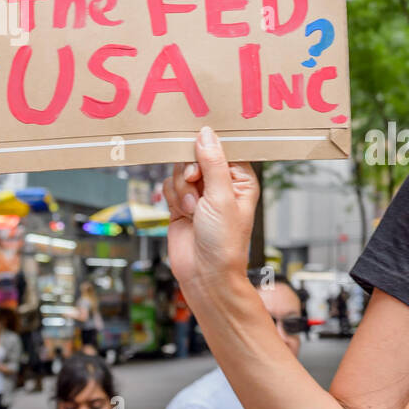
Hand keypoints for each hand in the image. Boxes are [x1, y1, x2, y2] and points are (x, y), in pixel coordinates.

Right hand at [163, 126, 258, 296]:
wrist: (204, 273)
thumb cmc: (224, 242)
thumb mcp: (221, 197)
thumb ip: (212, 163)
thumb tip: (206, 134)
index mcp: (240, 179)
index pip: (222, 148)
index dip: (208, 148)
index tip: (199, 153)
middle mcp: (221, 184)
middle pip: (196, 156)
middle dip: (191, 171)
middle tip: (195, 183)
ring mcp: (200, 194)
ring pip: (179, 170)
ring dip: (182, 189)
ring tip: (193, 209)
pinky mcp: (181, 203)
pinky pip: (168, 185)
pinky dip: (172, 197)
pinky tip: (184, 213)